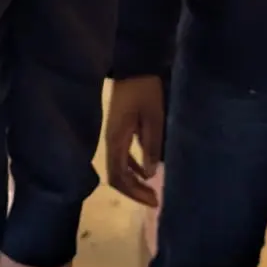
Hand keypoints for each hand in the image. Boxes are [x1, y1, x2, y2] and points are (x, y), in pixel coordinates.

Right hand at [105, 75, 164, 206]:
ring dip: (134, 181)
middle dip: (134, 191)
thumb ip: (151, 145)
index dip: (133, 192)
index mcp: (116, 140)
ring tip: (152, 190)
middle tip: (155, 200)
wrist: (134, 66)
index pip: (118, 176)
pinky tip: (147, 171)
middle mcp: (111, 142)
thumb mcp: (154, 118)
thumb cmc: (145, 91)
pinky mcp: (120, 130)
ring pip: (119, 167)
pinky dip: (133, 167)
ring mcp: (114, 136)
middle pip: (116, 176)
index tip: (153, 200)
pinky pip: (123, 156)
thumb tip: (150, 174)